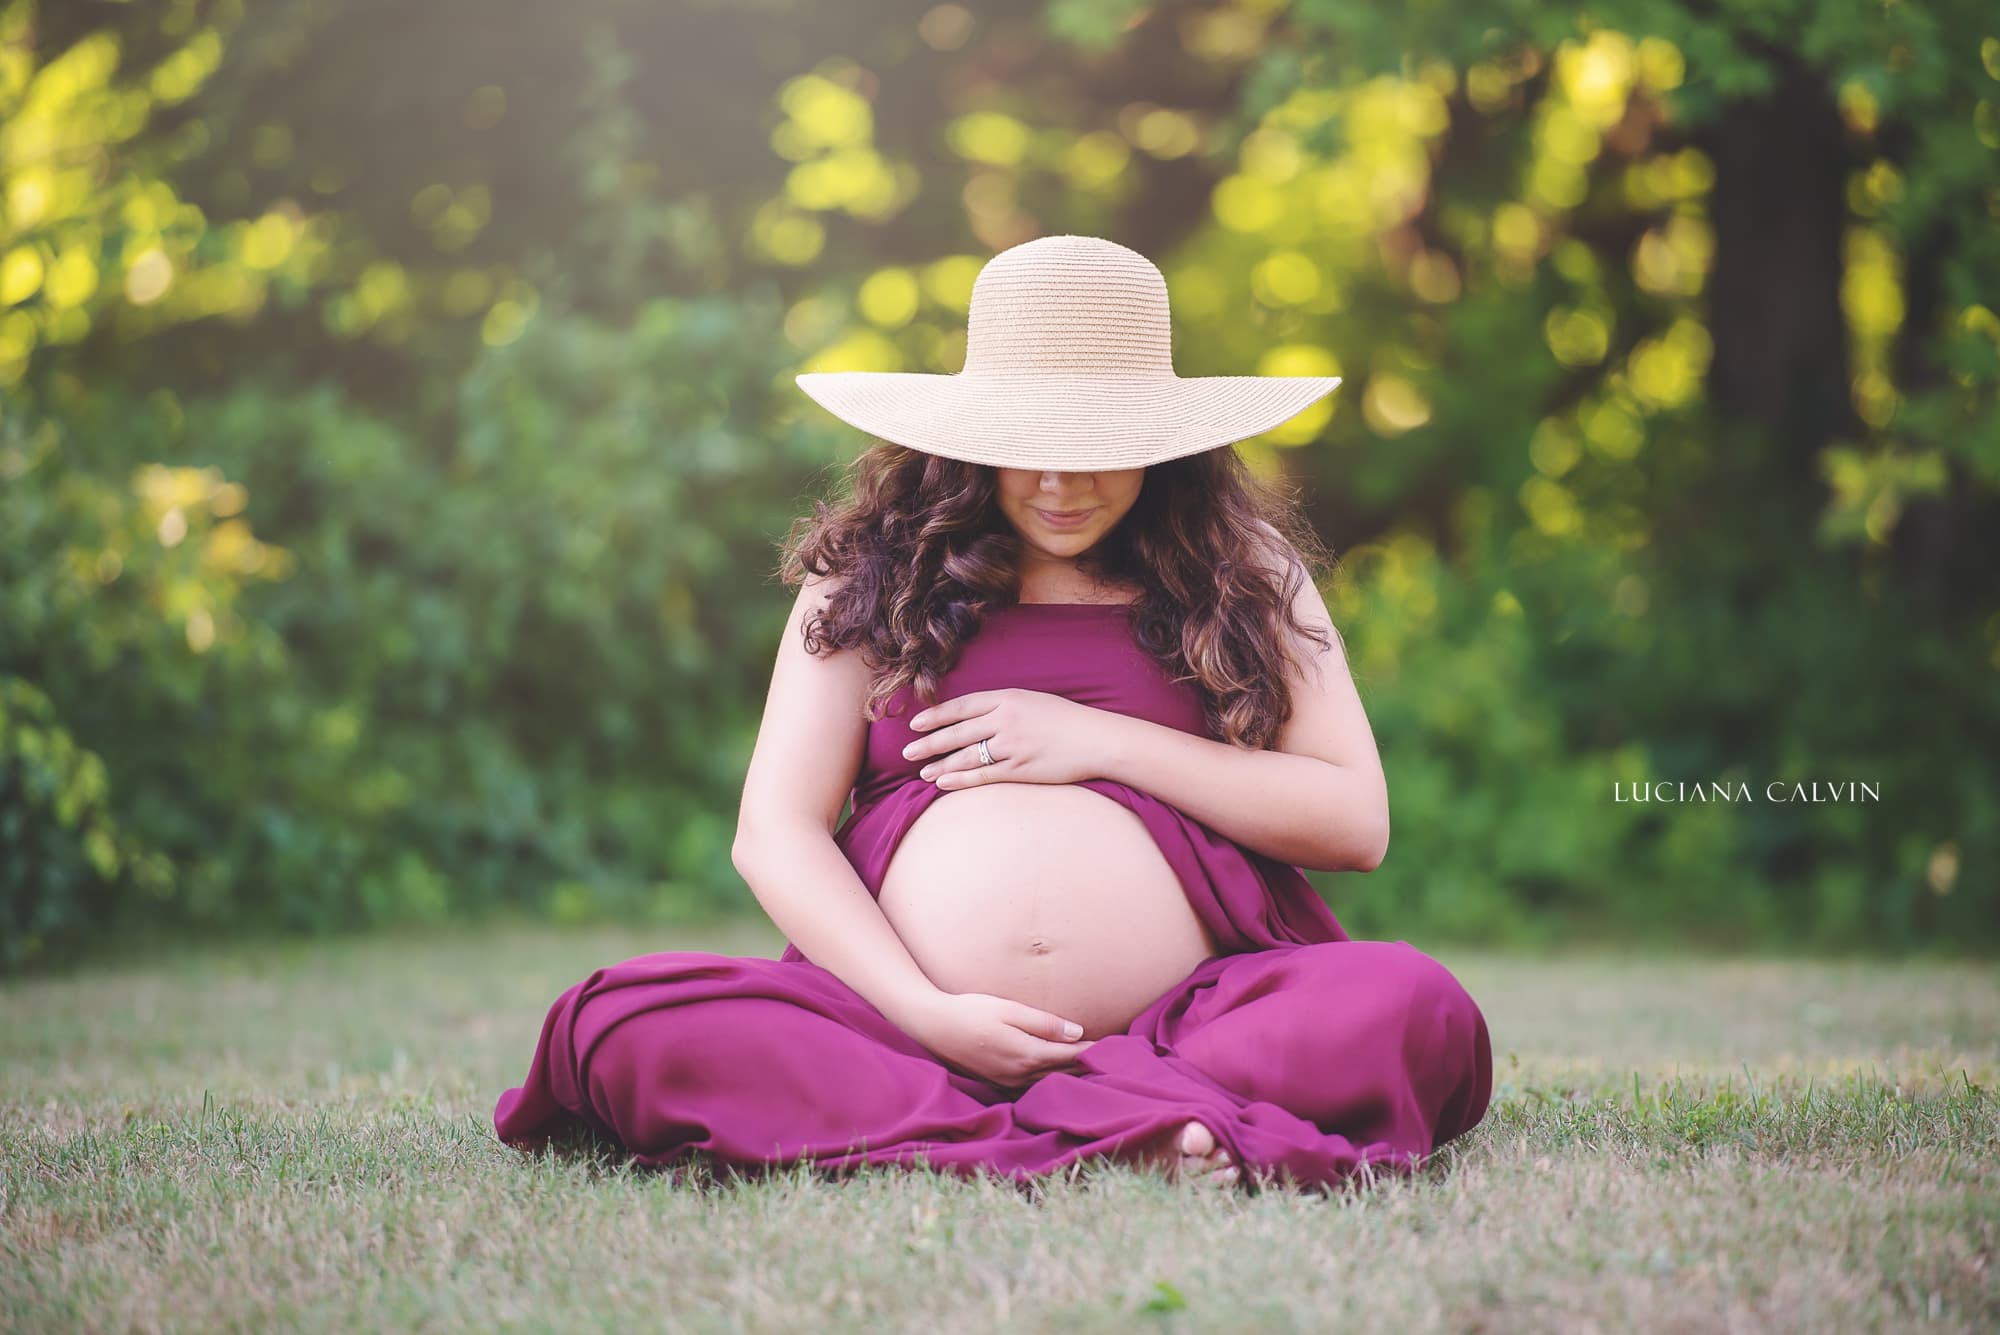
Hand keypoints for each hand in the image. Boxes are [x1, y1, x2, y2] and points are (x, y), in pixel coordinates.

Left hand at [902, 688, 1114, 788]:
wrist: (1096, 739)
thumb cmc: (1066, 719)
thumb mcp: (1032, 700)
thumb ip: (1003, 705)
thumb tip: (976, 715)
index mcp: (1008, 699)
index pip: (962, 706)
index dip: (936, 715)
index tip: (916, 723)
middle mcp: (1005, 721)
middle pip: (957, 732)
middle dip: (929, 743)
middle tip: (907, 751)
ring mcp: (1011, 746)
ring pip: (966, 756)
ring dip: (941, 765)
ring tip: (923, 772)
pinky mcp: (1019, 770)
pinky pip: (982, 776)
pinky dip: (960, 780)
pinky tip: (944, 783)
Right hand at [905, 990, 1098, 1089]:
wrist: (933, 1026)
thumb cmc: (971, 1011)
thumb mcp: (1009, 1009)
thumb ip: (1044, 1022)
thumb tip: (1076, 1032)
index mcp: (1026, 1054)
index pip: (1070, 1056)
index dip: (1094, 1051)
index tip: (1116, 1047)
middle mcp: (1020, 1074)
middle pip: (1064, 1074)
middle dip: (1088, 1067)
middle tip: (1115, 1061)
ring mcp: (1008, 1082)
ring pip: (1050, 1082)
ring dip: (1072, 1077)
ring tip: (1095, 1069)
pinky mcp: (999, 1082)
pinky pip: (1033, 1085)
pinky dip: (1051, 1080)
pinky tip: (1060, 1074)